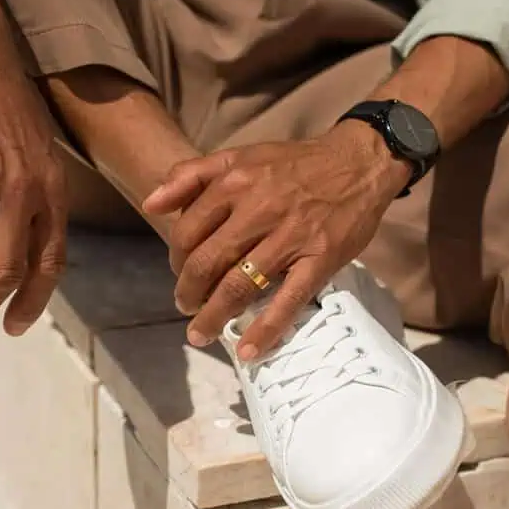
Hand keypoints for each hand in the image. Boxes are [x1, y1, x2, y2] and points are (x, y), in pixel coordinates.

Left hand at [142, 121, 409, 359]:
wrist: (359, 163)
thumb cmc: (295, 164)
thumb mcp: (239, 156)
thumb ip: (190, 176)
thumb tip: (150, 205)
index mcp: (235, 183)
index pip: (188, 232)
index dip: (176, 260)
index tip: (179, 273)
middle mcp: (259, 209)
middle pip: (207, 263)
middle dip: (188, 293)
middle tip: (186, 306)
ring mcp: (290, 237)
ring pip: (239, 286)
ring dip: (213, 317)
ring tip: (200, 334)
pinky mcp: (320, 259)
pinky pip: (288, 301)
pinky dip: (266, 330)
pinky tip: (248, 351)